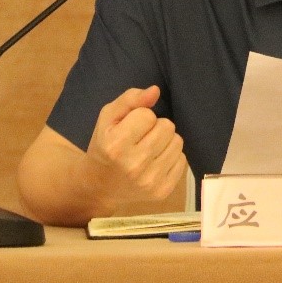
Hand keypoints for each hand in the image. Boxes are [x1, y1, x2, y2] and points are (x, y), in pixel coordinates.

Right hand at [82, 85, 187, 204]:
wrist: (99, 186)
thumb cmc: (104, 146)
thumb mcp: (108, 118)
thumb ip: (130, 99)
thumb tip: (155, 91)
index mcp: (116, 145)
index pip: (148, 115)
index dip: (140, 117)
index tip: (131, 127)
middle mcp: (134, 165)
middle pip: (167, 127)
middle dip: (156, 127)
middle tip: (141, 138)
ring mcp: (150, 181)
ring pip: (177, 142)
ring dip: (166, 141)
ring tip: (149, 149)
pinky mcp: (162, 191)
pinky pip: (182, 160)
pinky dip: (171, 157)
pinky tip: (155, 162)